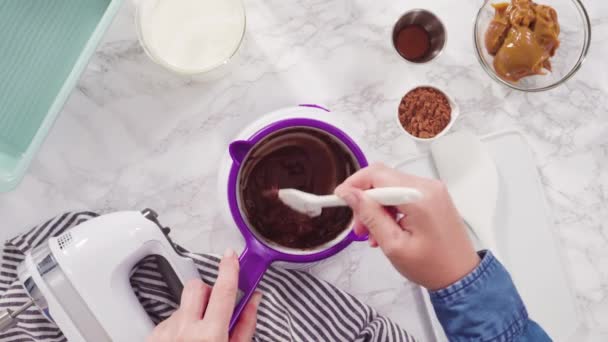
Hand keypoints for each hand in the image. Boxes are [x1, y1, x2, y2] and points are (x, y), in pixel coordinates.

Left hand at [147, 249, 261, 341]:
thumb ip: (245, 325)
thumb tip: (252, 301)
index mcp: (210, 335)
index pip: (223, 290)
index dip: (230, 268)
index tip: (232, 257)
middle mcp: (185, 330)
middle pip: (197, 287)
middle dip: (209, 292)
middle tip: (216, 309)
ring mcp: (166, 333)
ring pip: (183, 304)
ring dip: (193, 312)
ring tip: (198, 337)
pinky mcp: (153, 336)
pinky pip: (169, 319)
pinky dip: (179, 326)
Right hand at [335, 163, 479, 289]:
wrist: (461, 276)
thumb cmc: (433, 266)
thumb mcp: (393, 245)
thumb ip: (370, 215)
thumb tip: (350, 194)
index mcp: (419, 196)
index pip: (376, 174)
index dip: (354, 185)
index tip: (340, 199)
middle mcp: (428, 186)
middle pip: (382, 178)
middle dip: (365, 200)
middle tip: (359, 227)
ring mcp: (432, 190)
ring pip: (390, 186)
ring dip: (376, 206)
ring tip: (372, 233)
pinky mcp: (432, 196)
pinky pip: (402, 193)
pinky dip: (389, 207)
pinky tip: (386, 228)